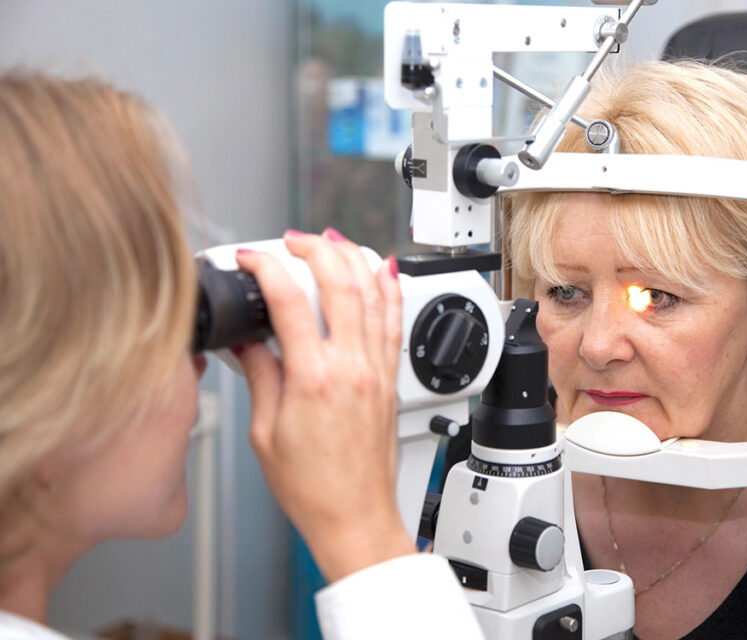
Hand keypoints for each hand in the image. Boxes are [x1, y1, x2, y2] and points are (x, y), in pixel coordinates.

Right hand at [234, 230, 414, 581]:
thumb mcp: (265, 432)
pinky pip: (394, 321)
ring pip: (373, 294)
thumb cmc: (312, 487)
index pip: (288, 300)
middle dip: (314, 249)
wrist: (354, 515)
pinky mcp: (390, 379)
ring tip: (331, 241)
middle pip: (340, 282)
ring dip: (352, 258)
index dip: (266, 268)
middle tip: (291, 242)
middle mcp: (351, 367)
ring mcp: (376, 370)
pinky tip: (382, 269)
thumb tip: (249, 342)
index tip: (251, 259)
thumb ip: (260, 376)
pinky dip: (389, 288)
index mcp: (313, 378)